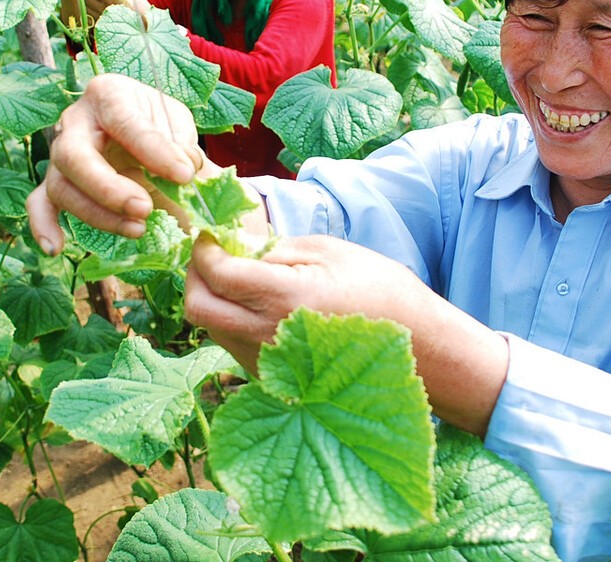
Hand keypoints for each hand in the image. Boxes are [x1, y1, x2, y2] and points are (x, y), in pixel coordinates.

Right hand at [26, 74, 207, 252]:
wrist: (141, 126)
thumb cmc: (157, 121)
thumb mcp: (176, 123)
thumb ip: (180, 145)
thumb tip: (183, 170)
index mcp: (108, 95)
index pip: (125, 122)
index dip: (154, 151)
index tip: (184, 175)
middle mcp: (75, 120)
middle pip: (74, 156)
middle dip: (109, 189)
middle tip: (145, 209)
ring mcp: (59, 152)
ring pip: (61, 186)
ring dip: (97, 214)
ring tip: (138, 229)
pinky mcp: (56, 179)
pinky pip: (39, 203)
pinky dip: (43, 226)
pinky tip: (56, 248)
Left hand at [184, 234, 427, 371]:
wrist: (415, 348)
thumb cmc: (380, 291)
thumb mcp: (329, 252)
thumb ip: (275, 248)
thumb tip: (234, 245)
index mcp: (282, 298)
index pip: (215, 271)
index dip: (204, 247)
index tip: (210, 232)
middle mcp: (265, 336)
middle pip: (197, 306)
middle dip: (195, 274)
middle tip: (212, 253)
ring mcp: (265, 362)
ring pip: (210, 326)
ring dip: (212, 297)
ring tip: (238, 277)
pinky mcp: (268, 377)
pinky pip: (231, 343)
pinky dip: (231, 319)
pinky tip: (257, 304)